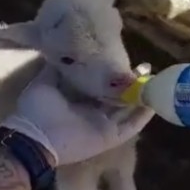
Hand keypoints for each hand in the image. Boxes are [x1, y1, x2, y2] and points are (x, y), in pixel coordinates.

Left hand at [0, 65, 154, 165]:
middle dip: (131, 82)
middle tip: (145, 66)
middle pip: (118, 96)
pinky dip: (142, 116)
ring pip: (127, 109)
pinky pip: (130, 126)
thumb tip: (65, 52)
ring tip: (154, 80)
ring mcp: (103, 124)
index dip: (112, 73)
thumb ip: (56, 69)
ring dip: (140, 96)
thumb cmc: (37, 108)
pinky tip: (154, 102)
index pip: (101, 85)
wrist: (35, 136)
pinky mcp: (109, 137)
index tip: (123, 58)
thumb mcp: (45, 81)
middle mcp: (93, 111)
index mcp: (78, 99)